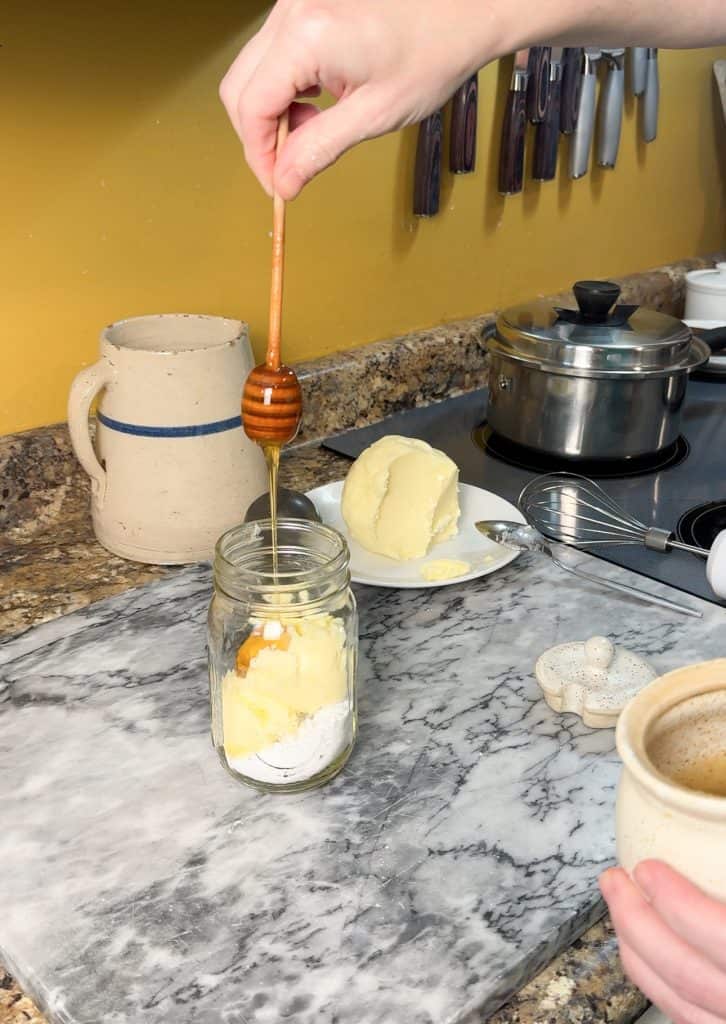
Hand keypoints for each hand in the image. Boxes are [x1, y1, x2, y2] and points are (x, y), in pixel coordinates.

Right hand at [219, 0, 500, 198]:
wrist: (467, 5)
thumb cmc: (435, 51)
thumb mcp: (375, 114)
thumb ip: (319, 149)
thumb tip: (283, 182)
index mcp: (306, 37)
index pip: (251, 107)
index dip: (259, 154)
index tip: (278, 185)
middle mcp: (291, 10)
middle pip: (240, 86)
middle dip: (261, 135)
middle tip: (295, 164)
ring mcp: (296, 1)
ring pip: (254, 70)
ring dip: (275, 111)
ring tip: (317, 126)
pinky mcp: (306, 2)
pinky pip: (274, 53)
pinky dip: (286, 86)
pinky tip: (320, 98)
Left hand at [600, 861, 725, 1023]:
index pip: (718, 937)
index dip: (677, 902)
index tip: (647, 869)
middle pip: (683, 972)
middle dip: (635, 921)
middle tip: (613, 879)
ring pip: (677, 1001)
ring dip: (635, 950)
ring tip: (617, 905)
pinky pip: (684, 1016)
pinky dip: (653, 979)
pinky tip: (640, 949)